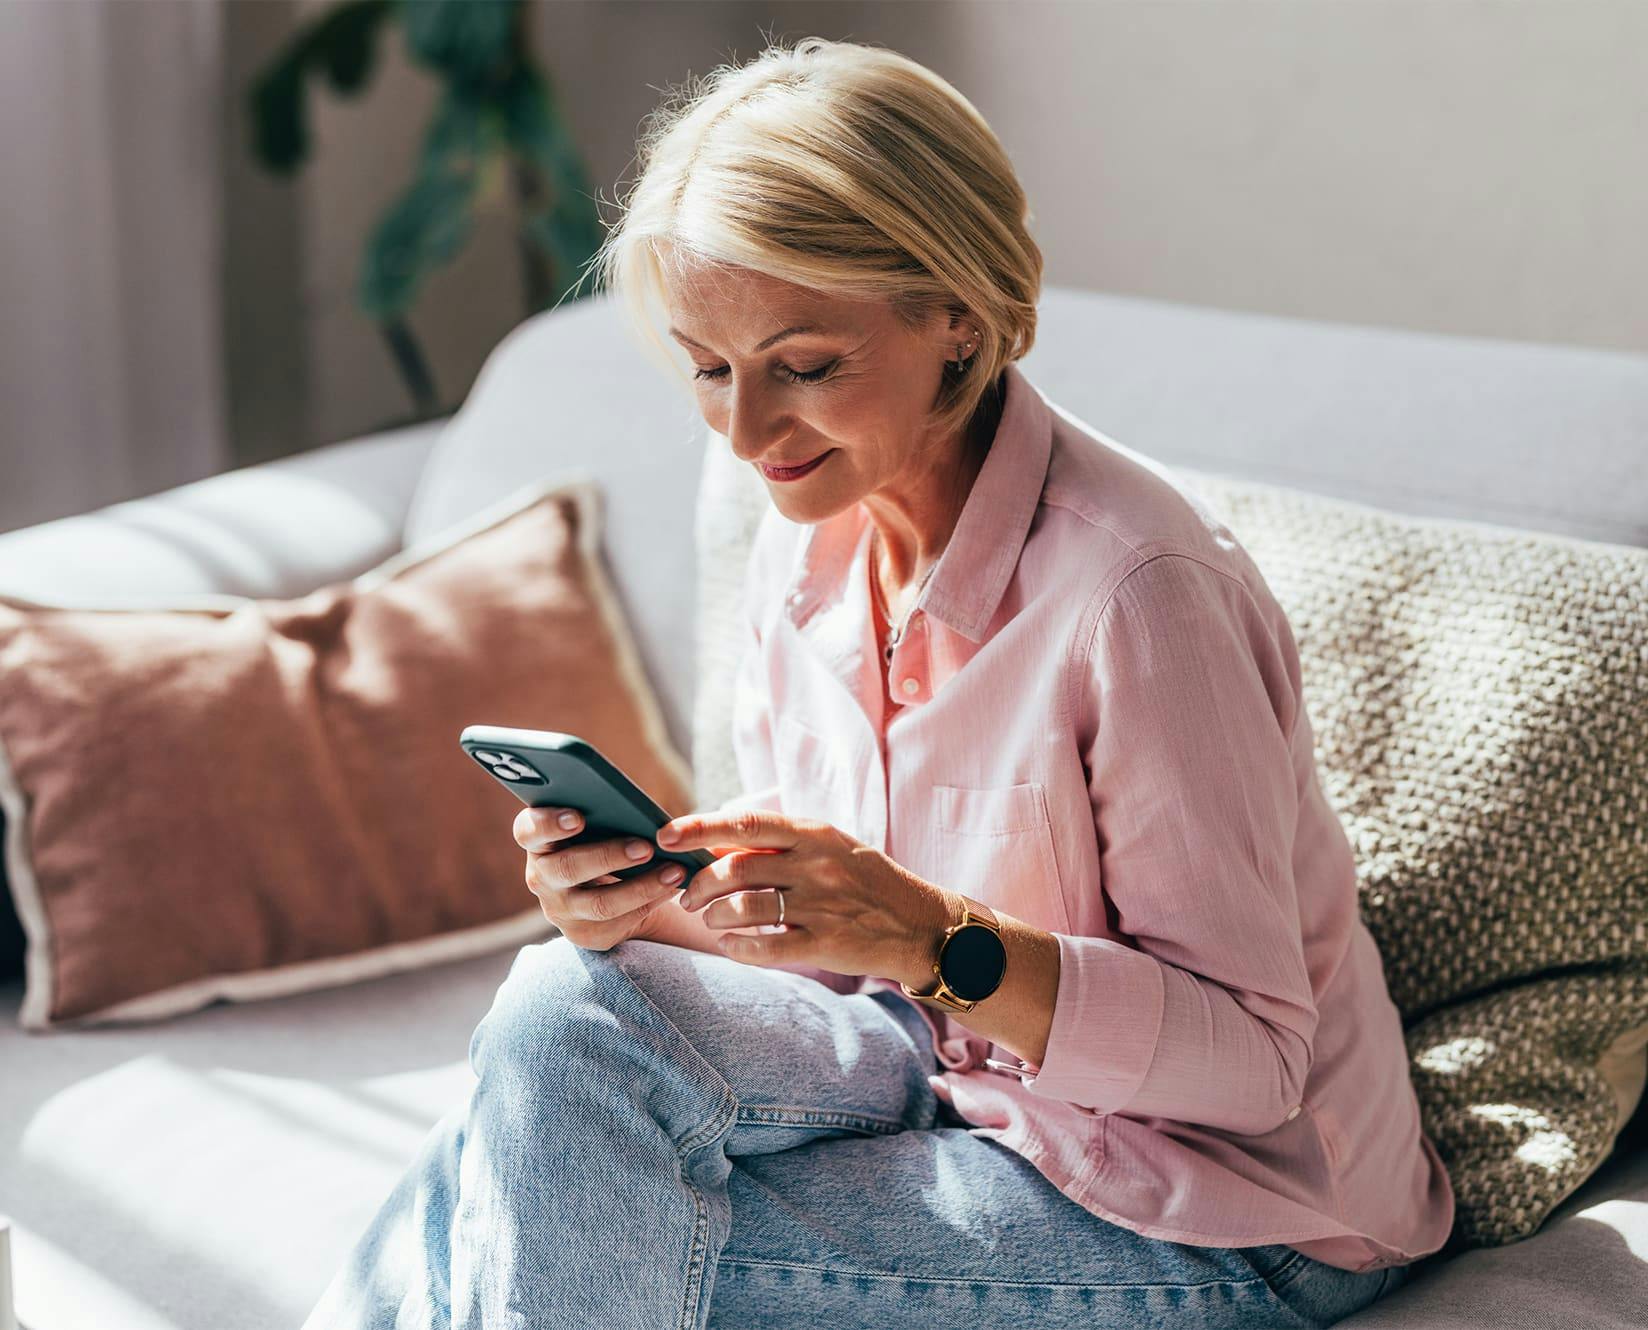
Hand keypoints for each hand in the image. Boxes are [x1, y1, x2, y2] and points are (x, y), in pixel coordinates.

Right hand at [513, 807, 684, 950]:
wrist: (610, 887)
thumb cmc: (603, 840)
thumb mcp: (597, 825)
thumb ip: (603, 813)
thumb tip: (635, 808)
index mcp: (538, 841)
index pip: (528, 830)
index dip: (549, 824)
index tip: (579, 817)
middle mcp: (541, 877)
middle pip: (567, 868)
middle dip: (609, 857)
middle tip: (646, 847)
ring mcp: (560, 910)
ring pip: (598, 903)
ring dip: (640, 887)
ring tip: (674, 870)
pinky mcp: (584, 934)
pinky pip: (618, 922)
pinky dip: (649, 902)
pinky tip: (672, 887)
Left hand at [656, 808, 955, 983]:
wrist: (920, 924)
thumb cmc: (866, 881)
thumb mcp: (830, 848)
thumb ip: (779, 845)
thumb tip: (717, 842)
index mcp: (815, 834)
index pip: (746, 824)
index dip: (699, 828)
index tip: (665, 835)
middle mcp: (816, 866)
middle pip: (735, 869)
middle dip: (699, 884)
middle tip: (687, 895)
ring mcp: (821, 906)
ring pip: (743, 908)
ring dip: (714, 917)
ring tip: (711, 921)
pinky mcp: (825, 944)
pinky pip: (765, 947)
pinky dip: (738, 948)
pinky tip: (732, 946)